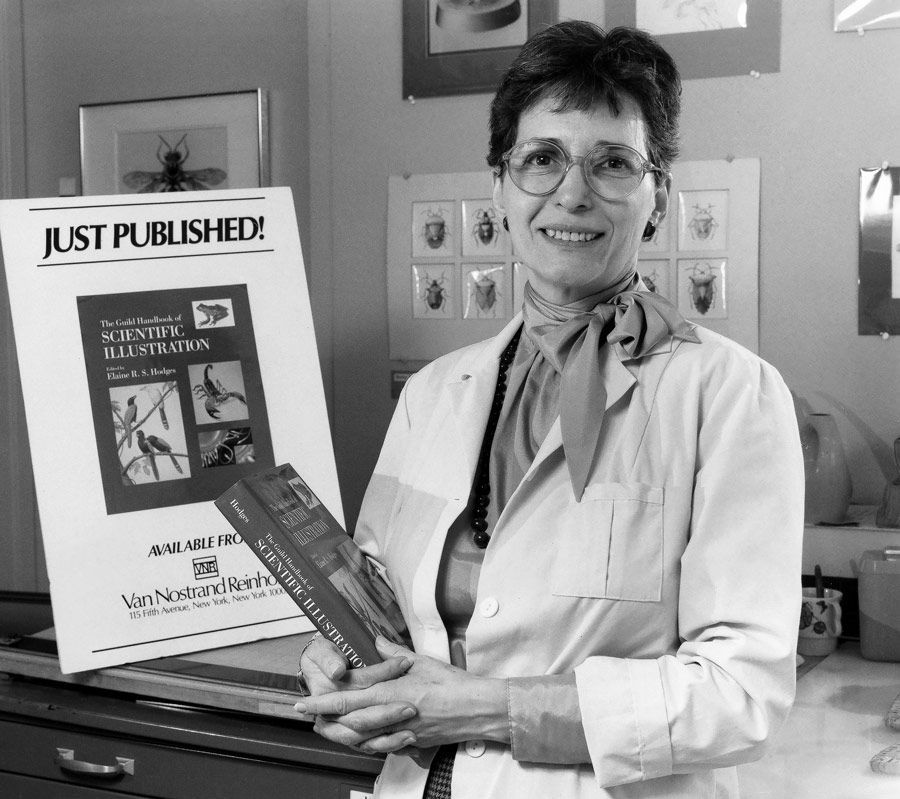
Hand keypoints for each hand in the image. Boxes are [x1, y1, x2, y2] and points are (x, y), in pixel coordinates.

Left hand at [295, 637, 508, 754]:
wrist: (477, 710)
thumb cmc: (454, 685)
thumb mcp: (423, 662)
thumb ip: (395, 653)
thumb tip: (376, 641)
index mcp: (392, 693)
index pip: (349, 698)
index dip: (323, 700)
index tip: (305, 700)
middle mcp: (391, 715)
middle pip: (348, 721)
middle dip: (324, 719)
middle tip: (307, 715)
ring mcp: (400, 732)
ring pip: (360, 738)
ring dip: (339, 733)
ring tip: (324, 727)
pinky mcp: (410, 742)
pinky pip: (379, 746)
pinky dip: (363, 743)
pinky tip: (357, 738)